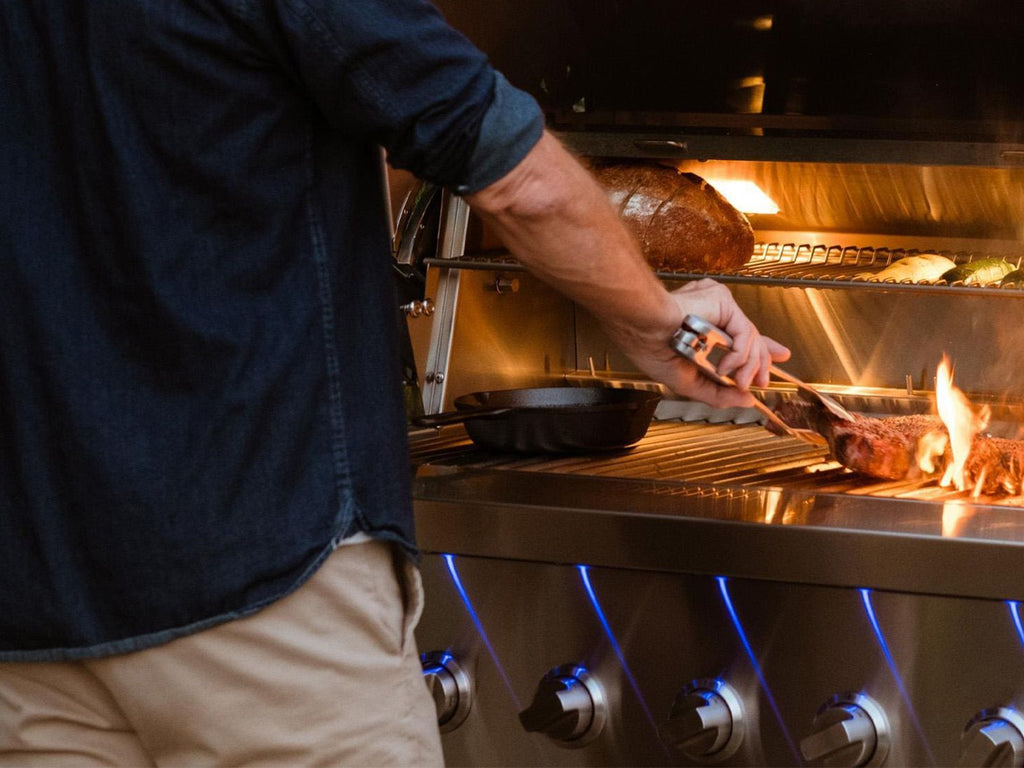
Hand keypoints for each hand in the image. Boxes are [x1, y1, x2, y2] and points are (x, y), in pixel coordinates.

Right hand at [610, 279, 790, 407]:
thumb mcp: (689, 383)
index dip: (761, 351)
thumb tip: (746, 400)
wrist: (643, 330)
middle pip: (751, 338)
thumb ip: (718, 394)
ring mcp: (719, 307)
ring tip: (737, 382)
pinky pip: (745, 331)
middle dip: (762, 362)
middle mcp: (713, 316)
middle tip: (763, 382)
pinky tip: (726, 366)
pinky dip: (740, 354)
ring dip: (748, 367)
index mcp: (703, 331)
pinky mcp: (722, 301)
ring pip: (751, 338)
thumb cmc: (652, 350)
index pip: (740, 339)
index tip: (780, 356)